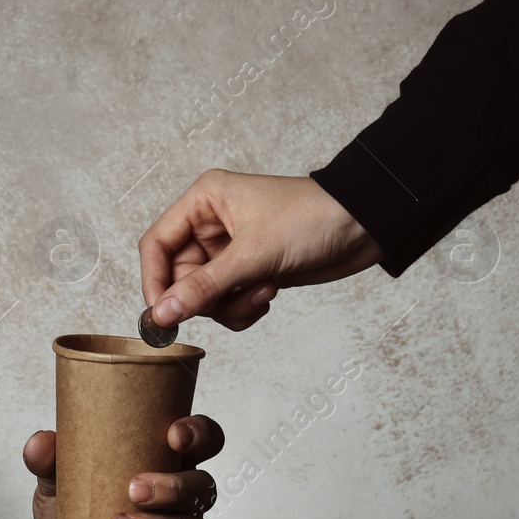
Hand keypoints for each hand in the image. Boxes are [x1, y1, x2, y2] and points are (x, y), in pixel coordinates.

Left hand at [23, 415, 222, 518]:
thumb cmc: (74, 516)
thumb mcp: (57, 485)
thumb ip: (49, 462)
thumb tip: (40, 443)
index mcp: (167, 467)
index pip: (203, 442)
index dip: (200, 434)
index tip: (175, 435)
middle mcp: (183, 503)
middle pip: (203, 488)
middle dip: (174, 488)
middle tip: (134, 490)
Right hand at [139, 170, 382, 331]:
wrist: (363, 227)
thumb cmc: (312, 219)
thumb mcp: (253, 255)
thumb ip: (204, 287)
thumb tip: (162, 314)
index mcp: (204, 202)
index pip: (157, 245)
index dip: (154, 282)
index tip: (162, 316)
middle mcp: (212, 225)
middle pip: (180, 277)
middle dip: (206, 297)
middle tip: (232, 298)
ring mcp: (231, 250)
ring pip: (205, 295)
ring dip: (231, 304)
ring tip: (263, 289)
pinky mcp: (251, 271)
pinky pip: (228, 302)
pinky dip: (244, 307)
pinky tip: (270, 292)